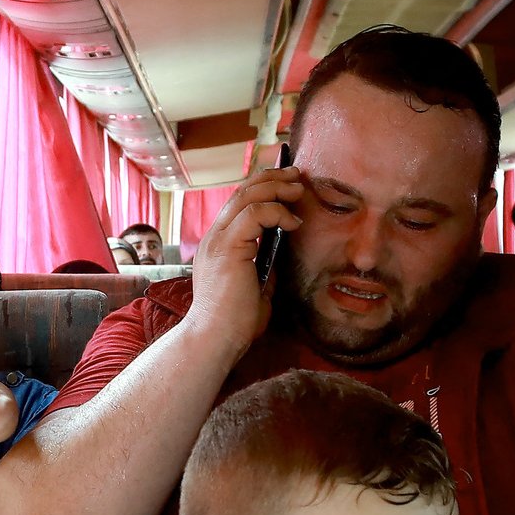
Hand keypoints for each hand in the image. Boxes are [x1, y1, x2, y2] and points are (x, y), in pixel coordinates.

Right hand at [186, 166, 303, 352]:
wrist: (216, 339)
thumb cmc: (235, 322)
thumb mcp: (257, 286)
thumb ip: (265, 266)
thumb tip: (281, 252)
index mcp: (219, 244)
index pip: (239, 201)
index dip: (264, 187)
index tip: (290, 185)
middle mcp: (215, 237)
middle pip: (242, 191)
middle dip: (272, 178)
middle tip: (297, 174)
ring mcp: (218, 240)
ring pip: (246, 196)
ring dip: (276, 188)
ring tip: (299, 189)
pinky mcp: (227, 248)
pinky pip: (253, 214)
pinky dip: (276, 212)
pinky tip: (293, 222)